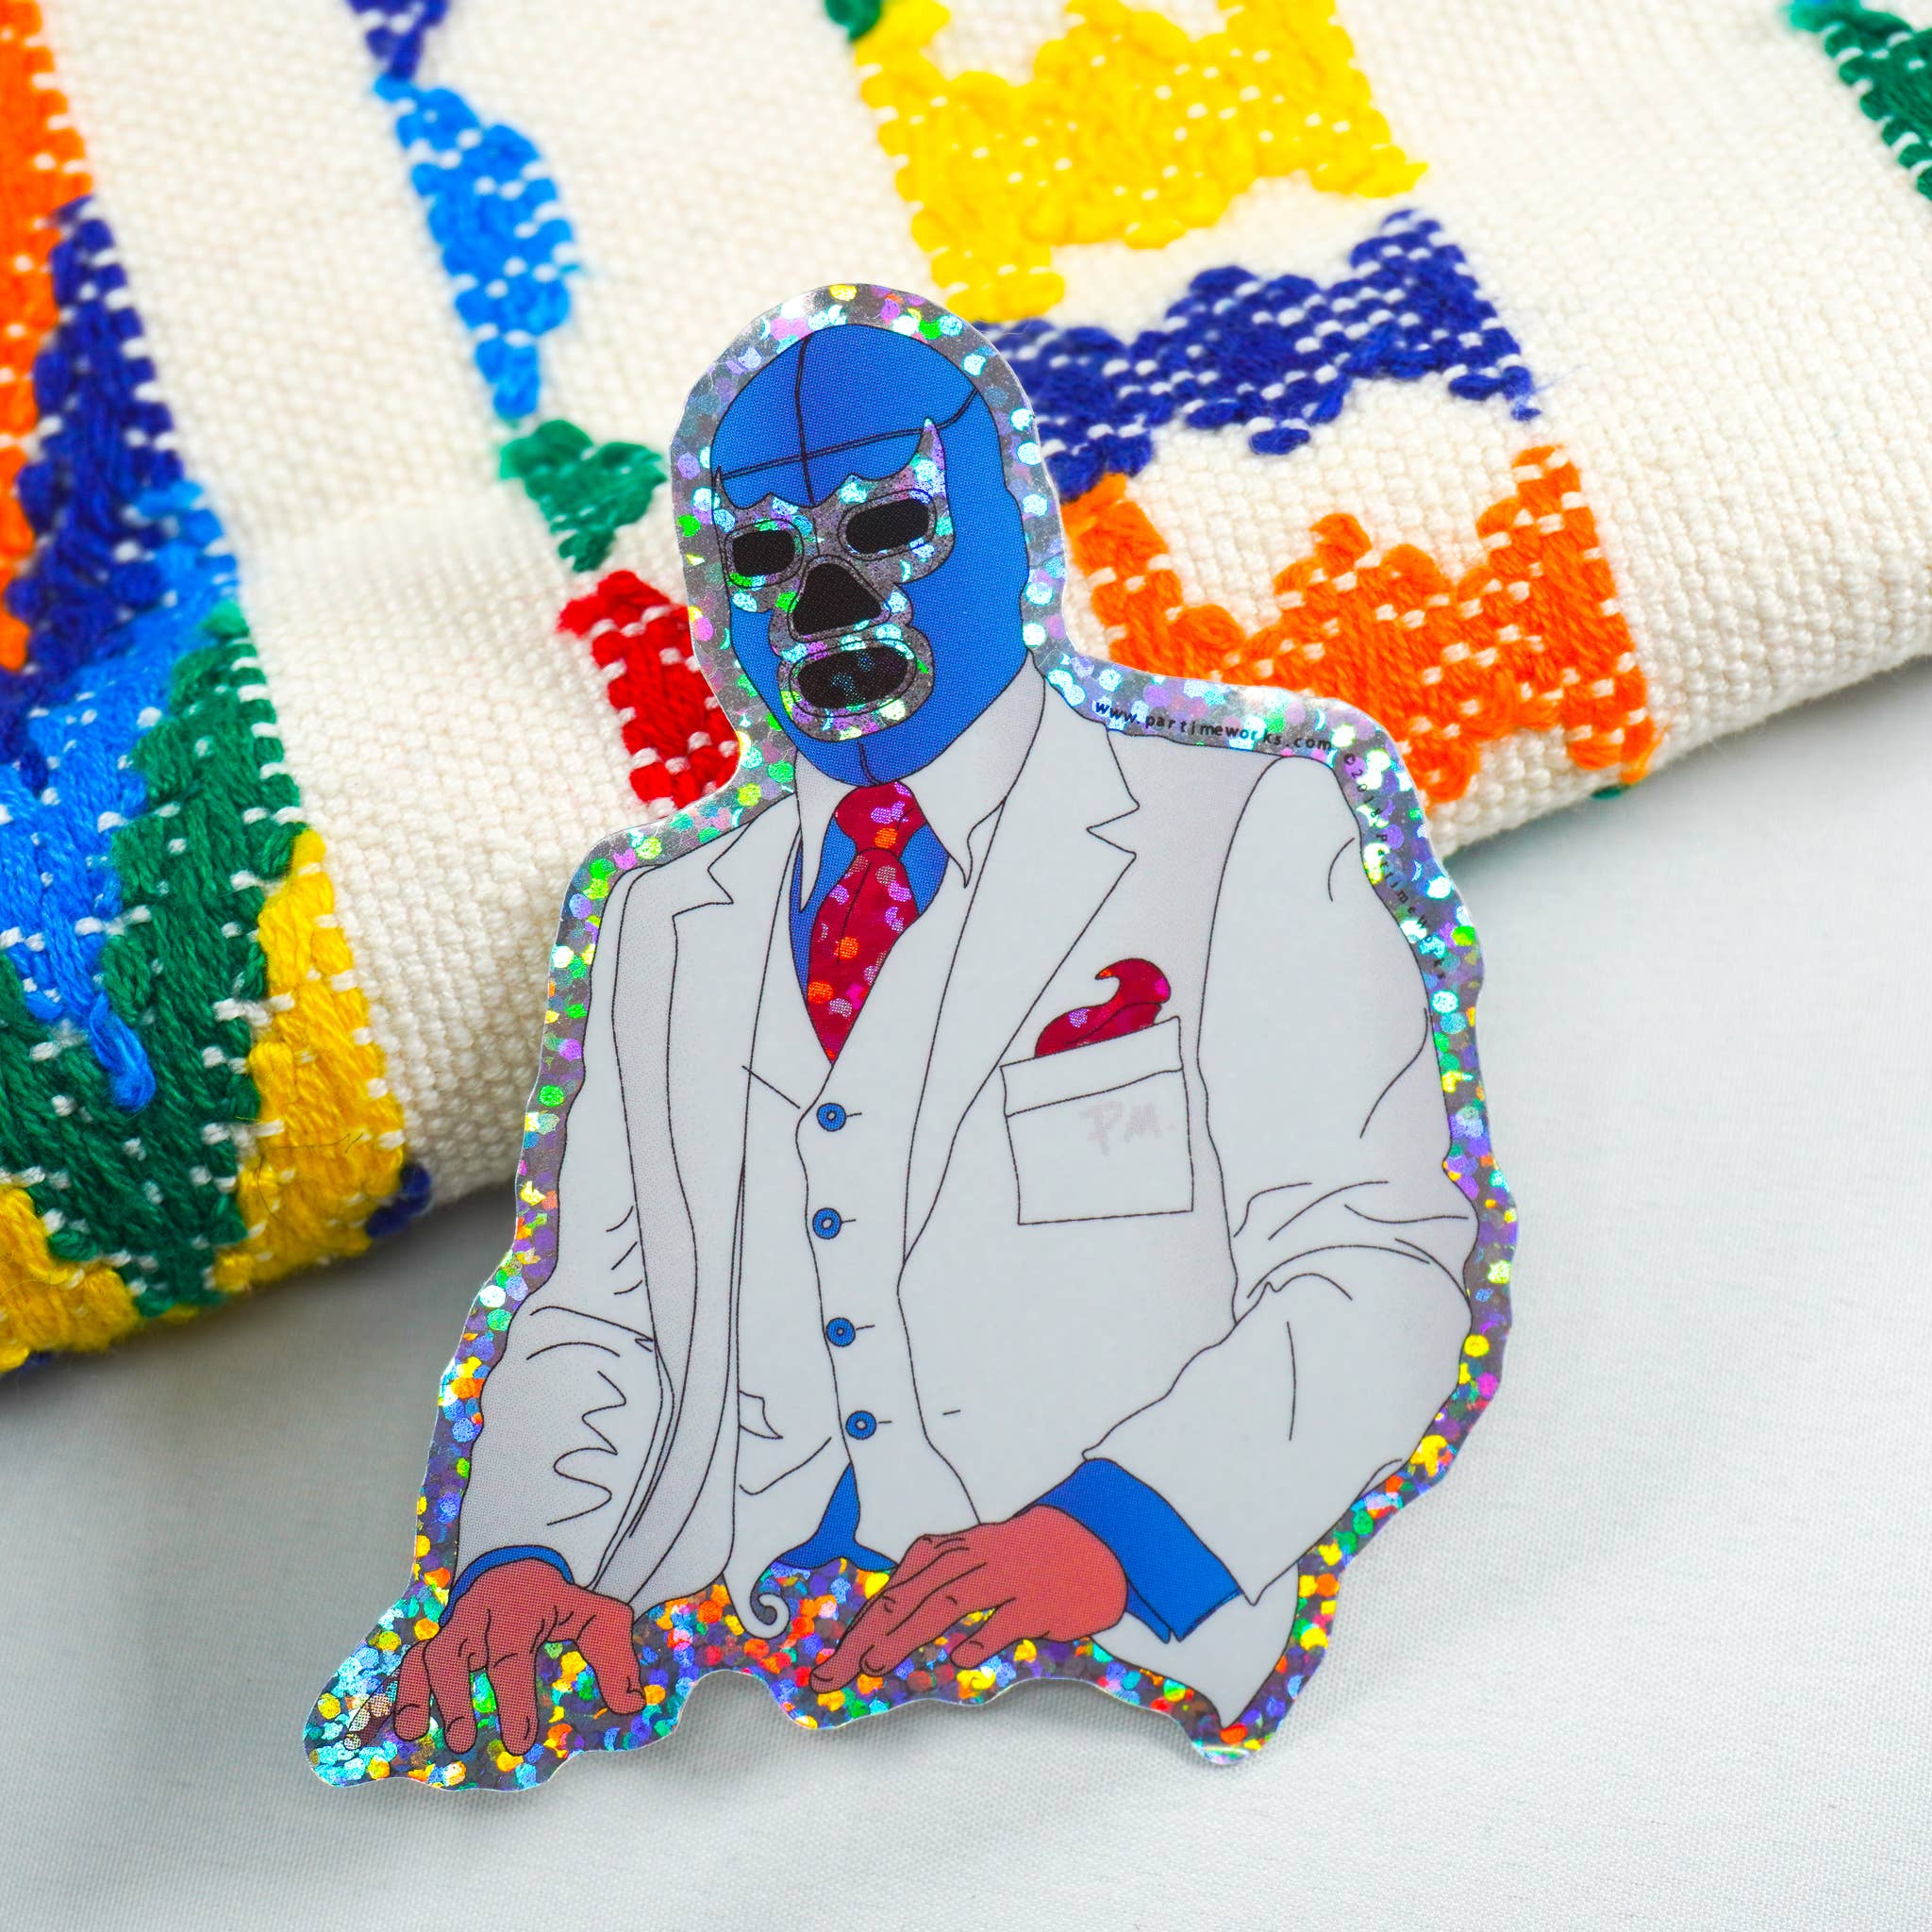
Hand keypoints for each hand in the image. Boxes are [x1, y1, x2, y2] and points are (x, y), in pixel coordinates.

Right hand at [393, 1559, 644, 1753]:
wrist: (523, 1565)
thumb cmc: (562, 1603)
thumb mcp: (598, 1618)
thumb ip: (615, 1659)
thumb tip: (632, 1704)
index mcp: (517, 1612)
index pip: (510, 1657)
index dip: (514, 1700)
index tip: (520, 1743)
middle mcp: (478, 1619)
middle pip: (453, 1653)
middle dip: (454, 1697)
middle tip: (462, 1740)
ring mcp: (453, 1630)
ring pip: (424, 1657)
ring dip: (416, 1695)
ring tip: (414, 1733)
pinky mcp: (436, 1642)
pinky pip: (410, 1664)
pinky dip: (401, 1694)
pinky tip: (398, 1729)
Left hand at [810, 1507, 1126, 1692]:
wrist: (1096, 1542)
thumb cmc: (1024, 1559)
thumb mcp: (975, 1561)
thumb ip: (932, 1586)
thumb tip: (881, 1628)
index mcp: (952, 1551)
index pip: (895, 1590)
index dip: (859, 1627)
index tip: (828, 1666)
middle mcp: (972, 1559)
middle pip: (910, 1596)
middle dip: (867, 1635)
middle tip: (833, 1675)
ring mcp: (1007, 1577)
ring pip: (948, 1601)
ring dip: (908, 1631)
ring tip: (875, 1662)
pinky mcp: (1040, 1600)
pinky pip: (1006, 1619)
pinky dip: (981, 1637)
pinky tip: (958, 1660)